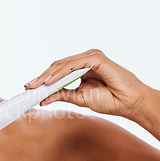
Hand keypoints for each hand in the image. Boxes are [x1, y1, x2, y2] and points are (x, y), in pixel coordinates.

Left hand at [24, 49, 152, 119]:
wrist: (131, 104)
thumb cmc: (111, 100)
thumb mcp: (80, 98)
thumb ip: (63, 95)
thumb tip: (43, 99)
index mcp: (81, 68)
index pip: (58, 71)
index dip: (42, 78)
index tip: (28, 88)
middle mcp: (85, 60)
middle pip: (58, 66)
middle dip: (41, 77)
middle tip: (28, 87)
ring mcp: (91, 57)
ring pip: (63, 64)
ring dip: (48, 75)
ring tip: (36, 85)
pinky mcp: (97, 58)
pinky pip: (74, 64)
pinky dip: (61, 73)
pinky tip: (51, 81)